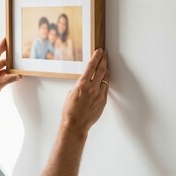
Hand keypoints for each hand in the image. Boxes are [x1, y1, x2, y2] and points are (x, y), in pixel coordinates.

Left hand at [0, 38, 21, 118]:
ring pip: (3, 66)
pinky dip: (8, 73)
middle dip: (8, 55)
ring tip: (18, 65)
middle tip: (15, 49)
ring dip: (10, 66)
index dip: (2, 45)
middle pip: (0, 58)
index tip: (6, 38)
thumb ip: (9, 79)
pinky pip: (3, 72)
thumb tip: (18, 75)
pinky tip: (14, 74)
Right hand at [42, 49, 108, 175]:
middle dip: (104, 60)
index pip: (91, 66)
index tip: (99, 51)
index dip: (96, 57)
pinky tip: (105, 78)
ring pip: (106, 78)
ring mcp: (99, 94)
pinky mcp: (103, 101)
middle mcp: (92, 88)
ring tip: (106, 64)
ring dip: (106, 70)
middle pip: (101, 69)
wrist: (75, 124)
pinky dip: (105, 81)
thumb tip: (85, 82)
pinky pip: (106, 88)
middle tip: (104, 54)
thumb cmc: (69, 110)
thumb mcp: (71, 93)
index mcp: (82, 84)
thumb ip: (80, 85)